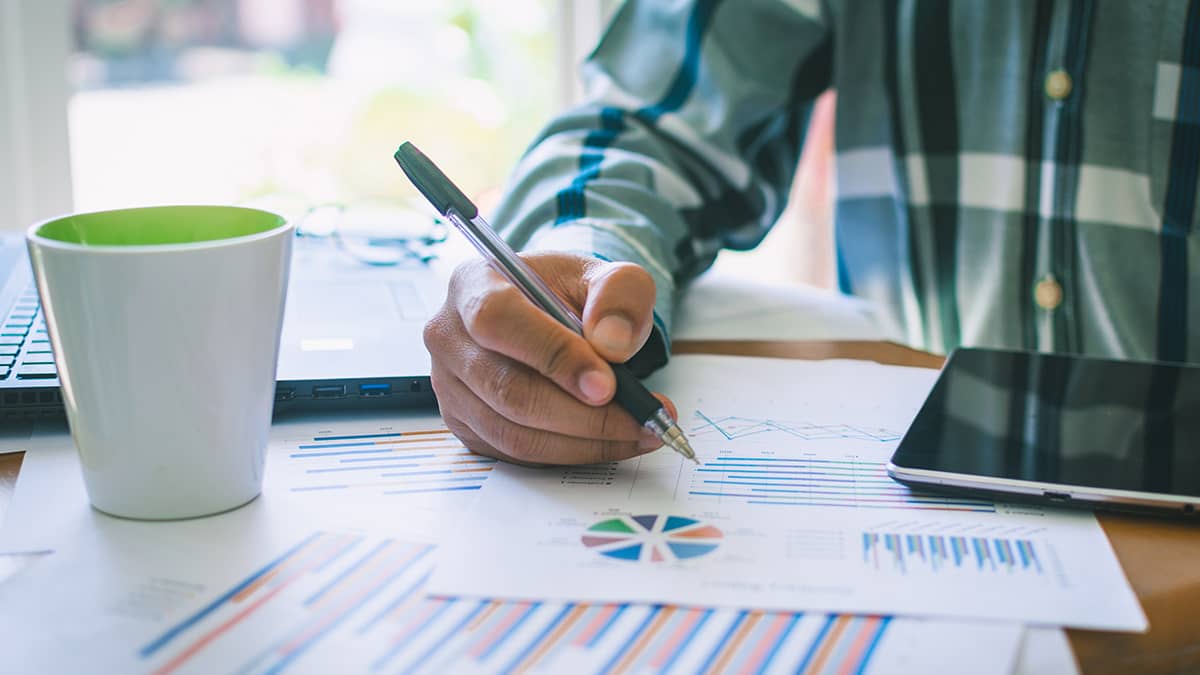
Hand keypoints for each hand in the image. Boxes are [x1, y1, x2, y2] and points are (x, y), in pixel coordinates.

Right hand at [423, 252, 677, 464]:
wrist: (551, 317)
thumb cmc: (570, 295)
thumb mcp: (607, 276)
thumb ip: (619, 295)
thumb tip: (612, 342)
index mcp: (473, 283)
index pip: (498, 320)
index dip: (552, 356)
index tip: (606, 385)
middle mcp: (449, 336)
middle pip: (506, 389)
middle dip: (582, 414)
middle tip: (639, 418)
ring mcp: (451, 387)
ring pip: (513, 432)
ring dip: (583, 442)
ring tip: (638, 430)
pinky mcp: (466, 425)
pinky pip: (515, 454)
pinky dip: (569, 454)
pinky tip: (608, 440)